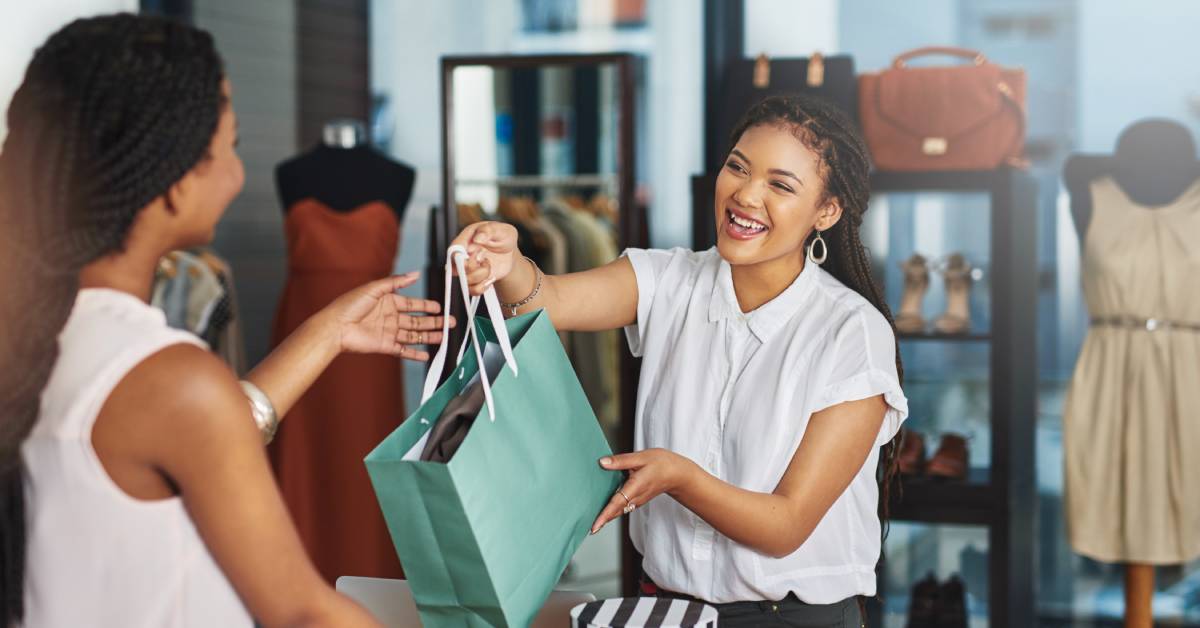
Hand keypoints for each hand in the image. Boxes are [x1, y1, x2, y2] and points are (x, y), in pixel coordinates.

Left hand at [325, 272, 454, 360]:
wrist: (335, 327)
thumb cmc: (349, 305)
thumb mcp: (374, 288)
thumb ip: (396, 282)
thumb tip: (415, 274)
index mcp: (389, 302)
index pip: (413, 304)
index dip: (427, 306)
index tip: (440, 307)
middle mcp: (391, 317)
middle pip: (417, 320)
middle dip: (434, 322)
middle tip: (449, 323)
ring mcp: (389, 332)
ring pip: (414, 335)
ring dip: (429, 336)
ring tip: (443, 337)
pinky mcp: (385, 346)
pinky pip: (404, 350)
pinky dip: (415, 354)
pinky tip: (426, 355)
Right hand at [449, 221, 518, 295]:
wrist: (509, 252)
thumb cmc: (503, 237)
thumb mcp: (501, 230)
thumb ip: (489, 231)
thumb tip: (478, 237)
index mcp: (465, 240)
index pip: (453, 250)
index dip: (463, 255)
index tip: (476, 252)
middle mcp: (463, 256)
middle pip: (456, 268)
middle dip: (474, 266)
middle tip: (485, 258)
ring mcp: (467, 269)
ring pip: (465, 281)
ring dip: (481, 275)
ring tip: (488, 265)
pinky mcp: (474, 281)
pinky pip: (472, 290)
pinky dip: (483, 286)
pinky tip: (490, 277)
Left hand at [590, 449, 697, 534]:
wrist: (677, 474)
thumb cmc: (662, 464)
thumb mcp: (641, 457)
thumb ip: (620, 461)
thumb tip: (602, 462)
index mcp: (635, 487)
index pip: (617, 503)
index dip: (605, 515)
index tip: (595, 526)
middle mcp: (636, 497)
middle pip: (616, 511)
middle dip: (603, 520)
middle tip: (589, 528)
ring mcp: (637, 501)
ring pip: (619, 511)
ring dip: (607, 516)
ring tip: (593, 522)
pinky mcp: (637, 500)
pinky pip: (623, 507)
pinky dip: (613, 511)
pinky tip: (604, 509)